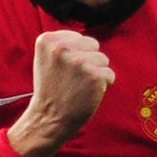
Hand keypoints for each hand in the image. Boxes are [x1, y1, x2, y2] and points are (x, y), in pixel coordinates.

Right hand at [8, 30, 113, 156]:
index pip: (79, 38)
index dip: (76, 55)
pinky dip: (103, 86)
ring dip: (96, 74)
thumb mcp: (47, 59)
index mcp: (47, 40)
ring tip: (79, 87)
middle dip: (88, 61)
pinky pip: (110, 74)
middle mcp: (62, 48)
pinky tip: (87, 94)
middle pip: (93, 45)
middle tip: (73, 80)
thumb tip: (89, 40)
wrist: (49, 119)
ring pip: (103, 59)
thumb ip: (63, 44)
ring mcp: (78, 61)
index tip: (64, 70)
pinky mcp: (94, 75)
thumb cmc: (51, 90)